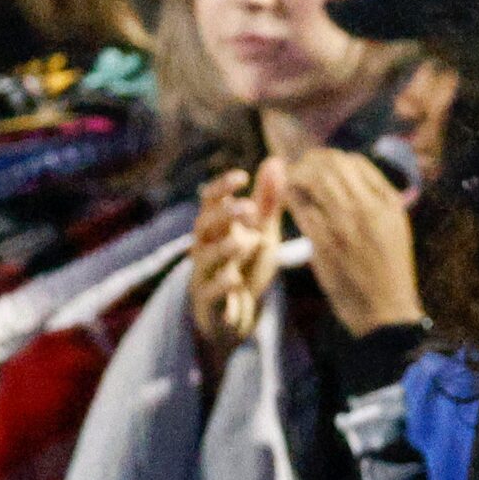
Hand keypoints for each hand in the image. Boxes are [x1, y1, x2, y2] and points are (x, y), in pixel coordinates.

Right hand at [189, 162, 284, 364]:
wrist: (236, 319)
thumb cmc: (247, 269)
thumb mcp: (263, 234)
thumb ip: (267, 202)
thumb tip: (276, 160)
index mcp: (216, 229)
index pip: (210, 202)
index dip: (221, 188)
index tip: (242, 177)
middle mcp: (205, 249)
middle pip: (203, 226)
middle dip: (224, 216)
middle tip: (250, 208)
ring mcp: (203, 276)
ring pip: (205, 259)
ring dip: (224, 249)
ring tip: (247, 241)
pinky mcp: (207, 304)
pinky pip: (209, 293)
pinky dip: (221, 287)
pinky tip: (236, 281)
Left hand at [282, 148, 421, 336]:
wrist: (385, 311)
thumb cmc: (389, 271)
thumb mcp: (395, 228)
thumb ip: (378, 200)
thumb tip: (355, 175)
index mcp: (387, 203)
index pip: (355, 161)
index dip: (331, 158)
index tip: (317, 164)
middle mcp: (368, 208)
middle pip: (332, 165)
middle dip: (309, 161)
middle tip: (296, 168)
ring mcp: (345, 224)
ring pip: (313, 181)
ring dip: (296, 176)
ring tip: (289, 182)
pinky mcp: (325, 243)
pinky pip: (301, 209)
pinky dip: (291, 200)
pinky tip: (287, 202)